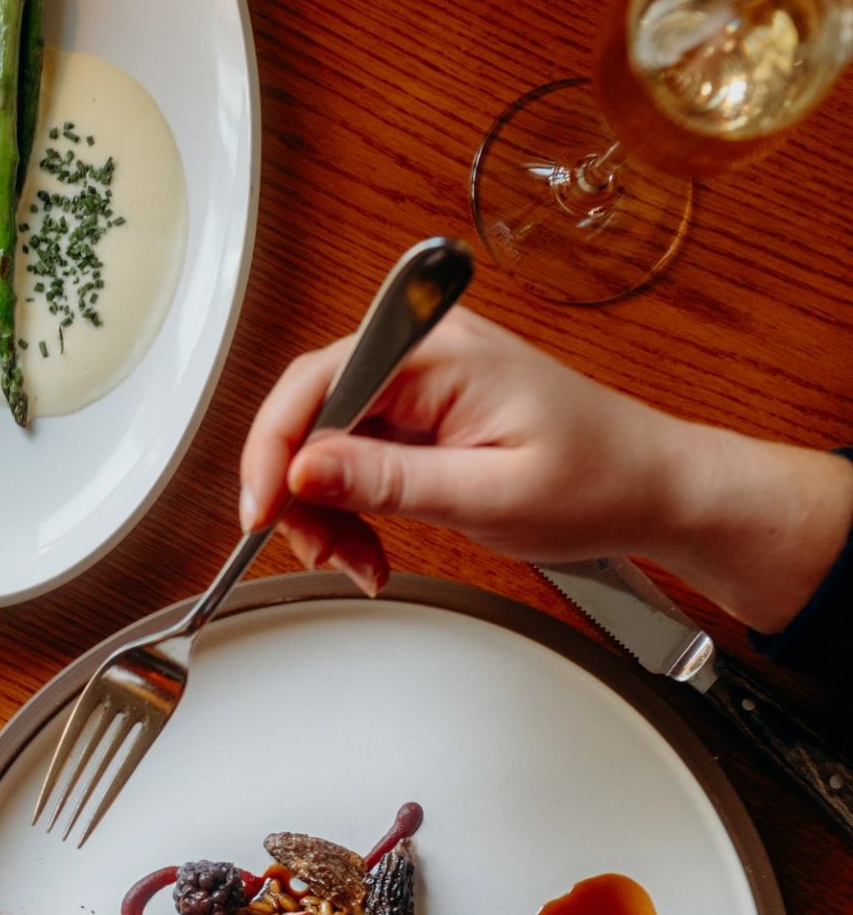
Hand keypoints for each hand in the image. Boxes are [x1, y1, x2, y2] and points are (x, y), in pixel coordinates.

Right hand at [239, 307, 852, 633]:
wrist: (651, 488)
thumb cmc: (598, 480)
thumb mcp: (487, 494)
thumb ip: (390, 481)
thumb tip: (303, 469)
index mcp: (441, 354)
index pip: (318, 383)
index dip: (274, 450)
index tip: (262, 511)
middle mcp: (424, 354)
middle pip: (310, 412)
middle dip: (297, 491)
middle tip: (321, 551)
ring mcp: (421, 383)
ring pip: (324, 441)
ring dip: (323, 509)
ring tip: (359, 560)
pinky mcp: (422, 414)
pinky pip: (355, 456)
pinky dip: (349, 508)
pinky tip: (370, 545)